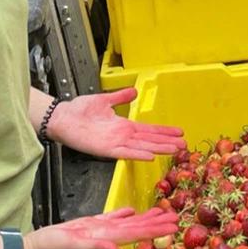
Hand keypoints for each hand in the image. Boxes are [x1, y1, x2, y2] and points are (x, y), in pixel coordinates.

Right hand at [23, 207, 177, 248]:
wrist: (36, 248)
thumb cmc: (52, 248)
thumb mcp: (74, 245)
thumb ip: (96, 248)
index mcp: (107, 238)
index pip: (137, 233)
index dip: (156, 230)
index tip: (173, 226)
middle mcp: (108, 235)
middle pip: (138, 228)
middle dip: (157, 223)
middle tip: (176, 218)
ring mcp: (100, 230)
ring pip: (128, 222)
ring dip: (145, 218)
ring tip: (162, 212)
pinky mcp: (90, 224)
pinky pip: (112, 218)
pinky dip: (124, 214)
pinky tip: (133, 210)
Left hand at [47, 89, 185, 160]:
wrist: (62, 117)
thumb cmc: (80, 110)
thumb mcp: (104, 100)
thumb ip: (120, 97)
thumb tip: (134, 91)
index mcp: (123, 126)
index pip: (149, 129)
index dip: (164, 131)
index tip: (179, 132)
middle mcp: (123, 136)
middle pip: (150, 140)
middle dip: (167, 142)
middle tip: (185, 145)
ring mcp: (115, 143)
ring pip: (142, 147)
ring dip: (158, 149)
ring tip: (175, 150)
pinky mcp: (105, 149)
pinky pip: (125, 153)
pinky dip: (138, 155)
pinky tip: (150, 156)